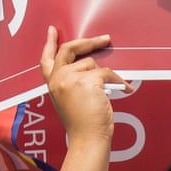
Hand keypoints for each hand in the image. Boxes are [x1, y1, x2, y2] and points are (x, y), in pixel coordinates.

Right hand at [38, 28, 124, 149]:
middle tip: (104, 39)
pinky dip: (118, 80)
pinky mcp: (86, 81)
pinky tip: (124, 89)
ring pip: (92, 63)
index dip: (49, 43)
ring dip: (106, 75)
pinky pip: (107, 72)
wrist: (88, 139)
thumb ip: (71, 81)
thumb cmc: (83, 125)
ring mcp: (69, 79)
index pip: (46, 59)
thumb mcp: (69, 100)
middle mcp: (58, 79)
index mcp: (52, 84)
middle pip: (69, 49)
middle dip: (88, 42)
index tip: (52, 30)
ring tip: (111, 90)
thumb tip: (89, 64)